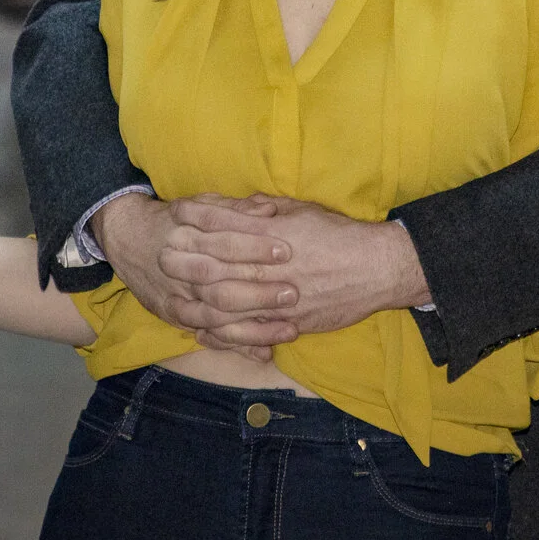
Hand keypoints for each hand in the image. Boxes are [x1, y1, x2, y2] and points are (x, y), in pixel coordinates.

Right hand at [98, 192, 299, 358]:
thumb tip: (269, 210)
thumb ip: (236, 208)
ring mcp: (174, 296)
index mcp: (185, 232)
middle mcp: (176, 266)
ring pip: (213, 317)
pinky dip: (236, 345)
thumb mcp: (201, 204)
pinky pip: (207, 336)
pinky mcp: (174, 317)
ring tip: (288, 328)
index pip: (223, 240)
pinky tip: (264, 351)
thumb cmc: (176, 220)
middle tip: (292, 294)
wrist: (127, 238)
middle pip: (218, 283)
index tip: (286, 250)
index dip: (254, 246)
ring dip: (252, 326)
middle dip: (257, 291)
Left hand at [180, 197, 429, 346]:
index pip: (224, 226)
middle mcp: (270, 266)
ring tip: (174, 298)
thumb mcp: (304, 210)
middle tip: (161, 257)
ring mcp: (278, 298)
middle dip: (185, 262)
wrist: (377, 268)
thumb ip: (269, 209)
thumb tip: (242, 205)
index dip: (196, 222)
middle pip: (215, 266)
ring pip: (225, 304)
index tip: (174, 217)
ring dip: (196, 302)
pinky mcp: (289, 323)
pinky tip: (204, 332)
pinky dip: (222, 335)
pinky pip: (248, 333)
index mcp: (273, 234)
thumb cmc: (341, 235)